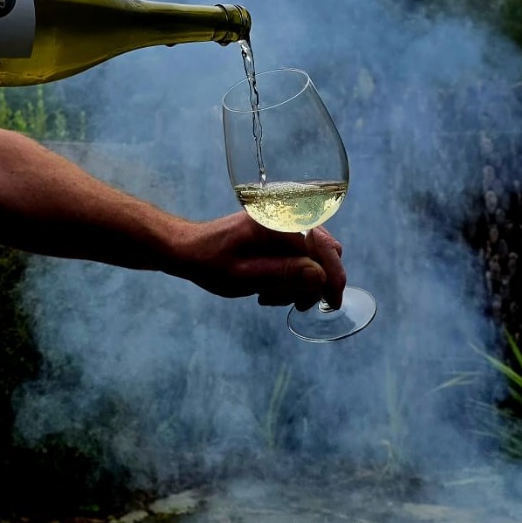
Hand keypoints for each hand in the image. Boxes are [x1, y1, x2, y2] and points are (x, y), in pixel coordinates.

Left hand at [171, 213, 345, 310]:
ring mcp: (282, 226)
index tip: (332, 302)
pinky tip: (268, 291)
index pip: (321, 246)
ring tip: (268, 298)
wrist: (188, 251)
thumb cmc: (209, 262)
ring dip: (298, 284)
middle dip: (313, 282)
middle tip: (292, 304)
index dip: (333, 275)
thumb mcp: (244, 276)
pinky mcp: (278, 236)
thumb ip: (283, 274)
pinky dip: (290, 278)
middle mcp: (284, 218)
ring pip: (312, 258)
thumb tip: (320, 276)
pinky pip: (298, 258)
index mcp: (276, 222)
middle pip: (323, 251)